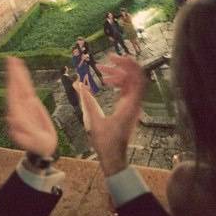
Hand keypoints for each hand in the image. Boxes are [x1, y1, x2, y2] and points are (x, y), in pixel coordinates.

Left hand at [5, 57, 57, 156]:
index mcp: (17, 114)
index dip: (11, 82)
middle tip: (11, 58)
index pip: (13, 94)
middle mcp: (19, 107)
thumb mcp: (30, 140)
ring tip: (16, 61)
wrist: (42, 149)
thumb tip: (9, 118)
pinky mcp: (31, 104)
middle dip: (13, 73)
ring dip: (18, 74)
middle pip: (15, 87)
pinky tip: (23, 72)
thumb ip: (20, 131)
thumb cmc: (36, 146)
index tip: (10, 70)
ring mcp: (24, 105)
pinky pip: (27, 89)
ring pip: (20, 86)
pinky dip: (25, 80)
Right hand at [78, 54, 146, 175]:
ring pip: (130, 82)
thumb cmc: (106, 143)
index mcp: (130, 105)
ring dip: (117, 74)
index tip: (113, 57)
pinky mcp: (128, 108)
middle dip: (120, 66)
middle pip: (134, 76)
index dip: (128, 64)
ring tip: (100, 71)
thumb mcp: (94, 121)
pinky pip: (126, 89)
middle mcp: (135, 103)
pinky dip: (117, 82)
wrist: (114, 159)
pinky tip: (105, 82)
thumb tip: (78, 84)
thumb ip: (87, 101)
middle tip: (105, 60)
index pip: (137, 78)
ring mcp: (133, 105)